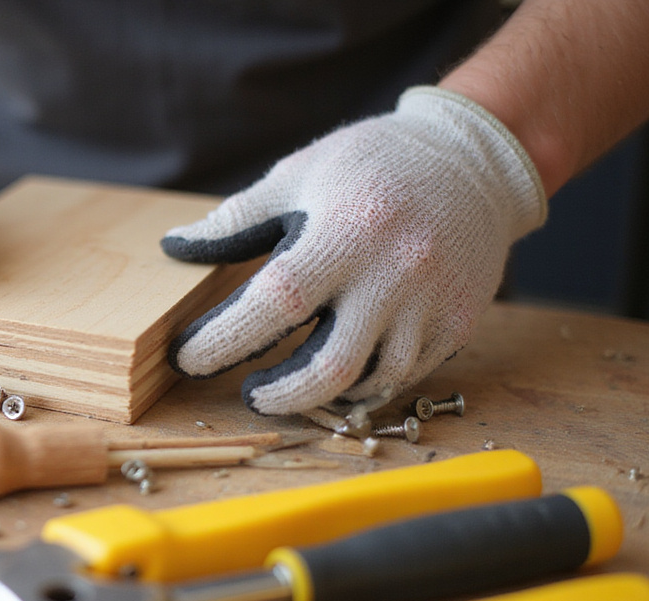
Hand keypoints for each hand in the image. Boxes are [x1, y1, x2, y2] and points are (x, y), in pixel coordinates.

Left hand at [162, 87, 546, 414]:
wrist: (474, 158)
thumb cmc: (372, 164)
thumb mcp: (297, 175)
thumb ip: (235, 219)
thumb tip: (174, 246)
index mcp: (346, 232)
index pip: (275, 303)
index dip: (224, 340)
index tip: (187, 357)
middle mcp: (394, 274)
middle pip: (329, 367)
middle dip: (278, 395)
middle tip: (250, 393)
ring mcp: (433, 303)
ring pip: (370, 381)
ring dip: (321, 395)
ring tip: (293, 383)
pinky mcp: (460, 322)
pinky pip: (405, 375)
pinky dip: (364, 383)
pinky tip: (340, 372)